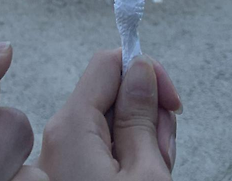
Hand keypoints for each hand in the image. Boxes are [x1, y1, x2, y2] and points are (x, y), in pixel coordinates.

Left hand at [38, 50, 180, 179]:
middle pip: (111, 95)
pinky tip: (139, 179)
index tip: (172, 101)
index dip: (144, 72)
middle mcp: (59, 137)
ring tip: (154, 172)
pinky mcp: (68, 174)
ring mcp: (61, 158)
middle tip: (163, 153)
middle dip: (146, 115)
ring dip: (141, 142)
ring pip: (111, 125)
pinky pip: (102, 150)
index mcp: (72, 128)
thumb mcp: (144, 173)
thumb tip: (140, 68)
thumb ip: (142, 116)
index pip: (107, 63)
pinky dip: (127, 161)